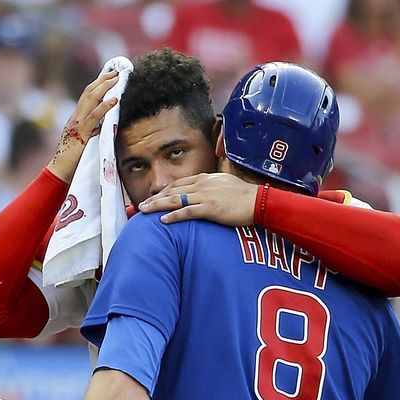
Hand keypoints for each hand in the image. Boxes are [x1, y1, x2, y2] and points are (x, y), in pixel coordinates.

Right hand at [48, 69, 119, 181]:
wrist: (60, 172)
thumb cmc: (73, 160)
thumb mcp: (85, 140)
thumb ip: (93, 130)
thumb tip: (105, 125)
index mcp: (76, 118)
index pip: (87, 95)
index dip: (98, 83)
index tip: (110, 75)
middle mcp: (75, 117)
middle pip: (89, 92)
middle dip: (103, 80)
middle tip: (116, 71)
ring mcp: (77, 125)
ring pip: (90, 100)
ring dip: (105, 87)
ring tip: (117, 79)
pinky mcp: (81, 135)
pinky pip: (93, 118)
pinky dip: (104, 107)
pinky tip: (114, 100)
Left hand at [139, 173, 258, 225]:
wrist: (258, 201)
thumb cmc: (244, 196)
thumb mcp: (225, 184)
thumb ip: (212, 186)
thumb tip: (205, 190)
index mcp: (205, 178)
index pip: (179, 184)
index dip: (164, 191)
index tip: (153, 197)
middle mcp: (202, 184)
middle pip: (172, 190)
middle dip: (155, 198)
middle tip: (141, 207)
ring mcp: (205, 196)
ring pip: (175, 200)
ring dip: (158, 206)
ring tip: (144, 212)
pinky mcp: (210, 208)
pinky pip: (187, 212)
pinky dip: (174, 216)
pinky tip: (163, 220)